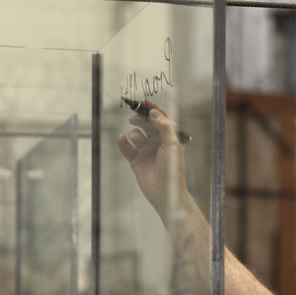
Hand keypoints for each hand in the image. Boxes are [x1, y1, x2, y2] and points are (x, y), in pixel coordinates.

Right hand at [116, 99, 186, 222]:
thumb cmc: (173, 170)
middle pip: (146, 123)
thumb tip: (154, 113)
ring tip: (136, 139)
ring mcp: (146, 150)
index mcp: (169, 137)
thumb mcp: (172, 145)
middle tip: (134, 117)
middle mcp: (157, 142)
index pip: (160, 118)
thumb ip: (164, 127)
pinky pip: (126, 147)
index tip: (142, 102)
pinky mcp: (136, 159)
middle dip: (140, 118)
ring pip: (136, 134)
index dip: (152, 108)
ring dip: (134, 133)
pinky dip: (123, 142)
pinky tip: (122, 139)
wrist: (165, 192)